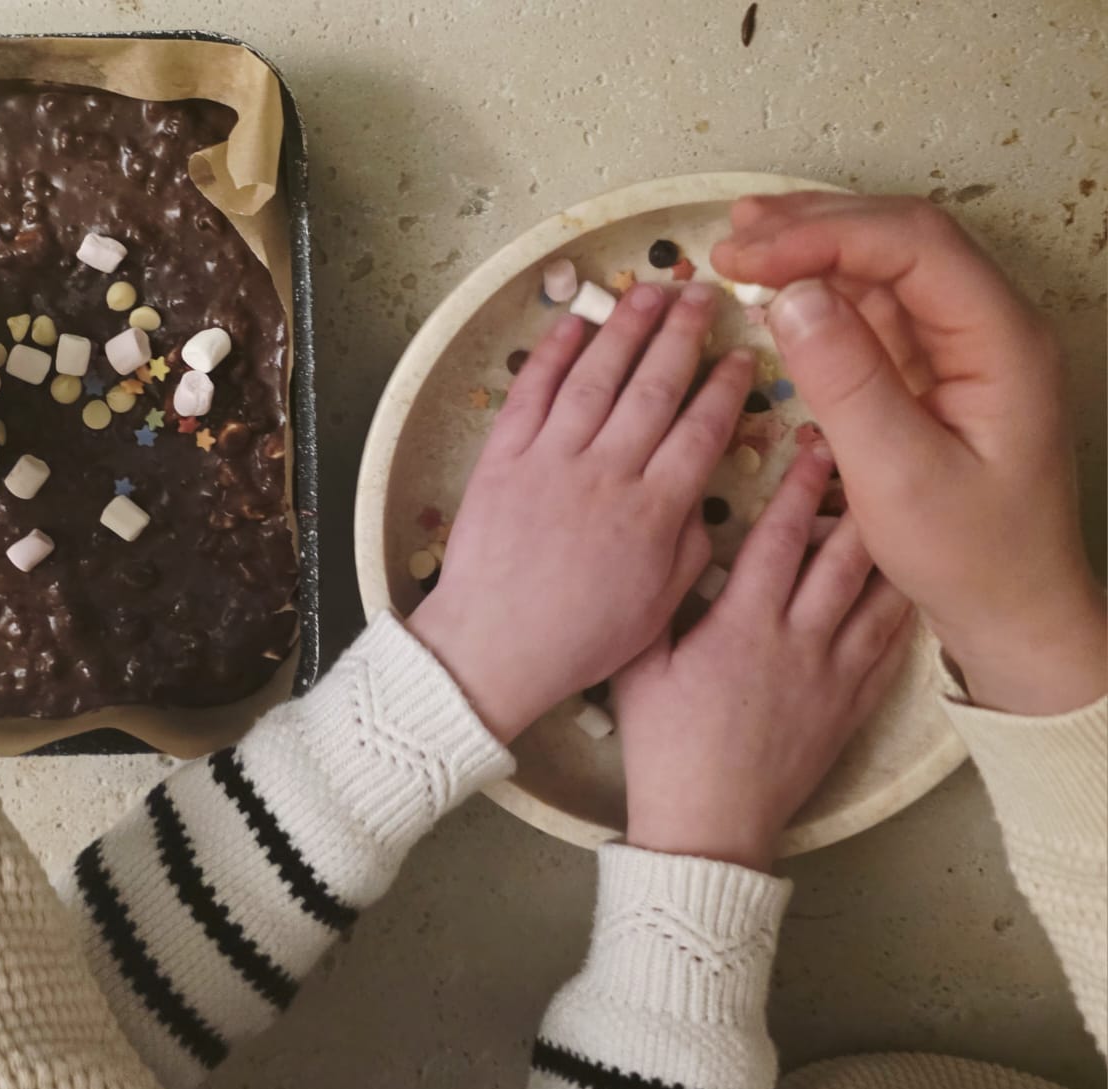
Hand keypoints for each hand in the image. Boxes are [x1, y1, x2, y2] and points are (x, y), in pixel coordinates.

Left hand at [407, 282, 752, 741]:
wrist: (494, 646)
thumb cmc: (580, 637)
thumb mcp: (658, 604)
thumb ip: (689, 544)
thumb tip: (700, 495)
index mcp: (653, 511)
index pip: (702, 430)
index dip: (726, 388)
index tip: (742, 356)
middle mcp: (606, 473)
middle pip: (654, 388)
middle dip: (683, 336)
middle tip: (704, 297)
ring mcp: (551, 460)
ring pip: (596, 378)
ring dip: (626, 330)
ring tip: (651, 294)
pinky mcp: (503, 459)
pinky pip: (531, 394)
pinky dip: (553, 355)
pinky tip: (574, 325)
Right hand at [616, 444, 913, 871]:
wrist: (709, 824)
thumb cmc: (663, 746)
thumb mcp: (639, 667)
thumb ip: (654, 602)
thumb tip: (666, 543)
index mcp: (742, 627)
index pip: (778, 541)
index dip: (798, 490)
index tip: (813, 449)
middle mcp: (797, 644)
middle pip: (840, 560)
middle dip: (853, 505)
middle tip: (868, 461)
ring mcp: (831, 678)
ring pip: (874, 600)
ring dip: (886, 551)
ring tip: (897, 510)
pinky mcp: (848, 709)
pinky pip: (887, 650)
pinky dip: (900, 611)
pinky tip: (906, 587)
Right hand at [713, 193, 1105, 714]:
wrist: (1014, 610)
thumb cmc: (970, 555)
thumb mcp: (898, 477)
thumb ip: (847, 382)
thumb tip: (792, 297)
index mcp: (1000, 341)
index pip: (914, 246)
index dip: (826, 236)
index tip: (751, 258)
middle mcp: (988, 326)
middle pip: (902, 238)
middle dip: (815, 227)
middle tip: (733, 240)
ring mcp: (962, 345)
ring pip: (887, 265)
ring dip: (816, 247)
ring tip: (744, 241)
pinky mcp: (934, 370)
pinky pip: (877, 307)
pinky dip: (823, 290)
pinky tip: (778, 288)